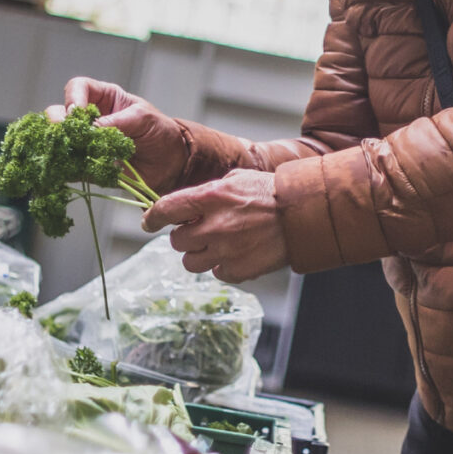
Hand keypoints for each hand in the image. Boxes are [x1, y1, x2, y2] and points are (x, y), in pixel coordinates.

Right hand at [53, 78, 189, 192]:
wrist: (172, 163)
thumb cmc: (160, 132)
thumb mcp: (142, 119)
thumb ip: (115, 123)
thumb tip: (89, 130)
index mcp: (104, 98)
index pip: (78, 88)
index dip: (73, 98)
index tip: (77, 114)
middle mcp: (90, 119)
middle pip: (58, 113)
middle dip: (59, 124)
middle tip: (68, 136)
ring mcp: (85, 143)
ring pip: (58, 141)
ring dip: (60, 147)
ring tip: (70, 154)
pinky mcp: (87, 166)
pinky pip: (68, 167)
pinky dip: (65, 168)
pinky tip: (68, 169)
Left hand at [145, 168, 287, 283]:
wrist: (303, 216)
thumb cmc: (271, 193)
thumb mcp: (237, 180)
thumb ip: (207, 193)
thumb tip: (185, 206)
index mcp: (211, 198)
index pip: (166, 209)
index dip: (153, 217)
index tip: (149, 222)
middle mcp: (214, 226)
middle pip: (176, 241)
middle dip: (184, 236)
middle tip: (199, 231)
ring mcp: (226, 251)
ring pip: (190, 263)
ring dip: (199, 254)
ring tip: (217, 244)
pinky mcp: (238, 271)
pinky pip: (216, 273)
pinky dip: (222, 265)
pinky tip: (236, 253)